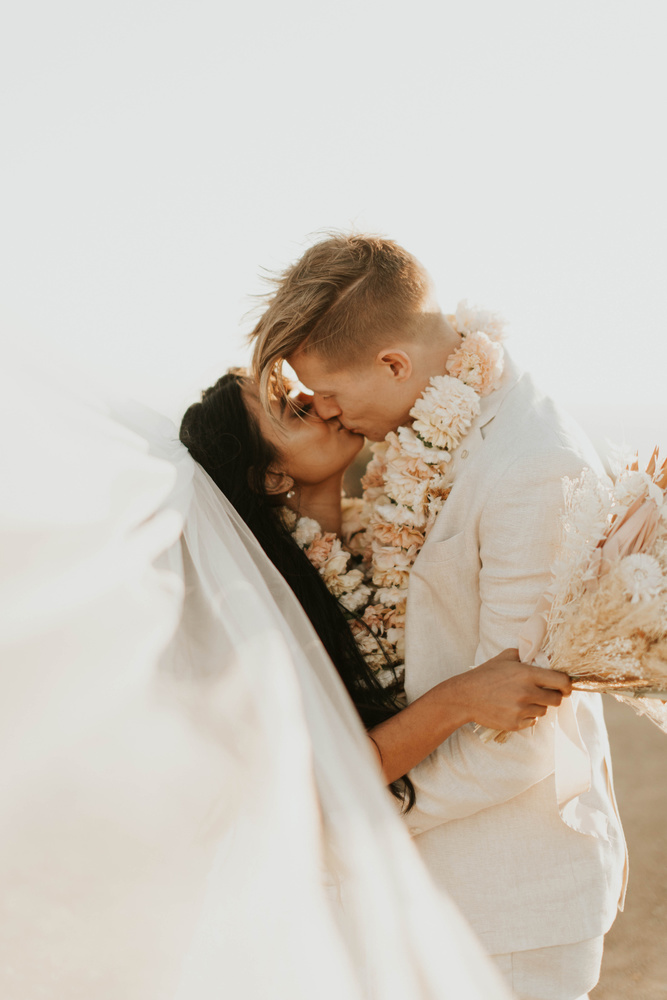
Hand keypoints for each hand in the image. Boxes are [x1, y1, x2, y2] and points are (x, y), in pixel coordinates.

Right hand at [450, 649, 571, 731]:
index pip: (561, 681)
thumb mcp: (505, 657)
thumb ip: (526, 654)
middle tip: (543, 692)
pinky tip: (514, 708)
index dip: (567, 685)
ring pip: (543, 711)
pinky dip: (527, 716)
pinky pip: (532, 721)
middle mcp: (527, 693)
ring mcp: (521, 710)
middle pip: (556, 699)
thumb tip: (543, 654)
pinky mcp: (515, 724)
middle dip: (553, 696)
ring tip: (522, 699)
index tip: (566, 687)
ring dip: (538, 705)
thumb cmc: (486, 674)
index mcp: (527, 675)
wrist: (466, 696)